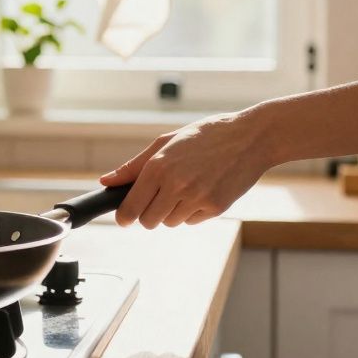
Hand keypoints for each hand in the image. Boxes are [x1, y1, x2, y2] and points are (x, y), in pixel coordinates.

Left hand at [99, 111, 271, 228]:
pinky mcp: (216, 209)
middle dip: (149, 213)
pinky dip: (192, 212)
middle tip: (159, 197)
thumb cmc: (206, 135)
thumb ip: (133, 166)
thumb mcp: (166, 142)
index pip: (130, 208)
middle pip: (148, 221)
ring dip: (172, 211)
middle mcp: (176, 185)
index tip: (124, 218)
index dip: (124, 216)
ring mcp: (197, 198)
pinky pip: (191, 221)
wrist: (251, 137)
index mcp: (158, 166)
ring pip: (170, 222)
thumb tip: (106, 182)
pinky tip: (203, 190)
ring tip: (186, 187)